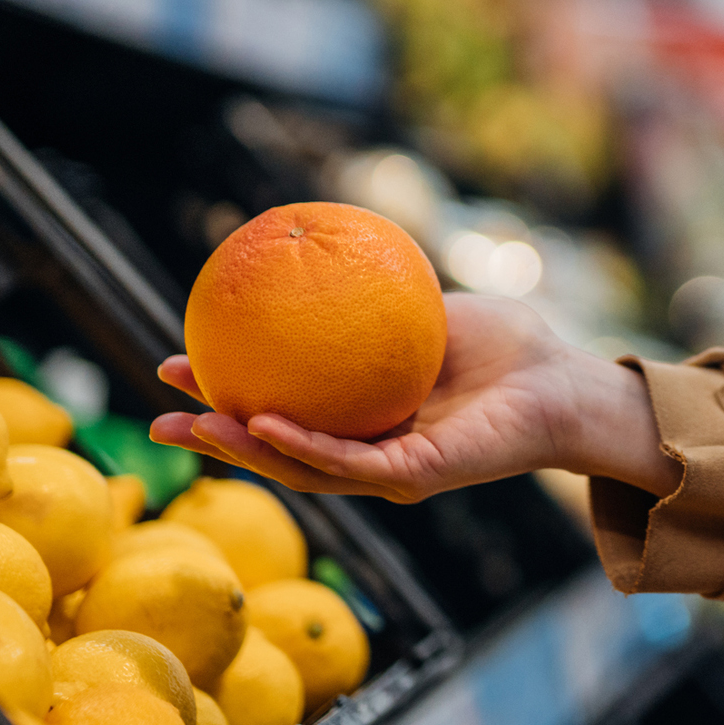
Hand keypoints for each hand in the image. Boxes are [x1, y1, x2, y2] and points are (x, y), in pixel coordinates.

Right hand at [149, 294, 680, 502]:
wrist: (565, 380)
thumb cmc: (505, 345)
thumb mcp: (425, 307)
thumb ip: (373, 293)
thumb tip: (315, 245)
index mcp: (362, 419)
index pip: (280, 411)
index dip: (226, 396)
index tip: (180, 366)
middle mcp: (368, 454)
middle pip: (275, 450)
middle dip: (214, 438)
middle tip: (158, 417)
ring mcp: (390, 473)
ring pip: (300, 467)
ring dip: (242, 449)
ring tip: (192, 426)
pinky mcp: (418, 479)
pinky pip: (350, 465)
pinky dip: (303, 447)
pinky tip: (261, 423)